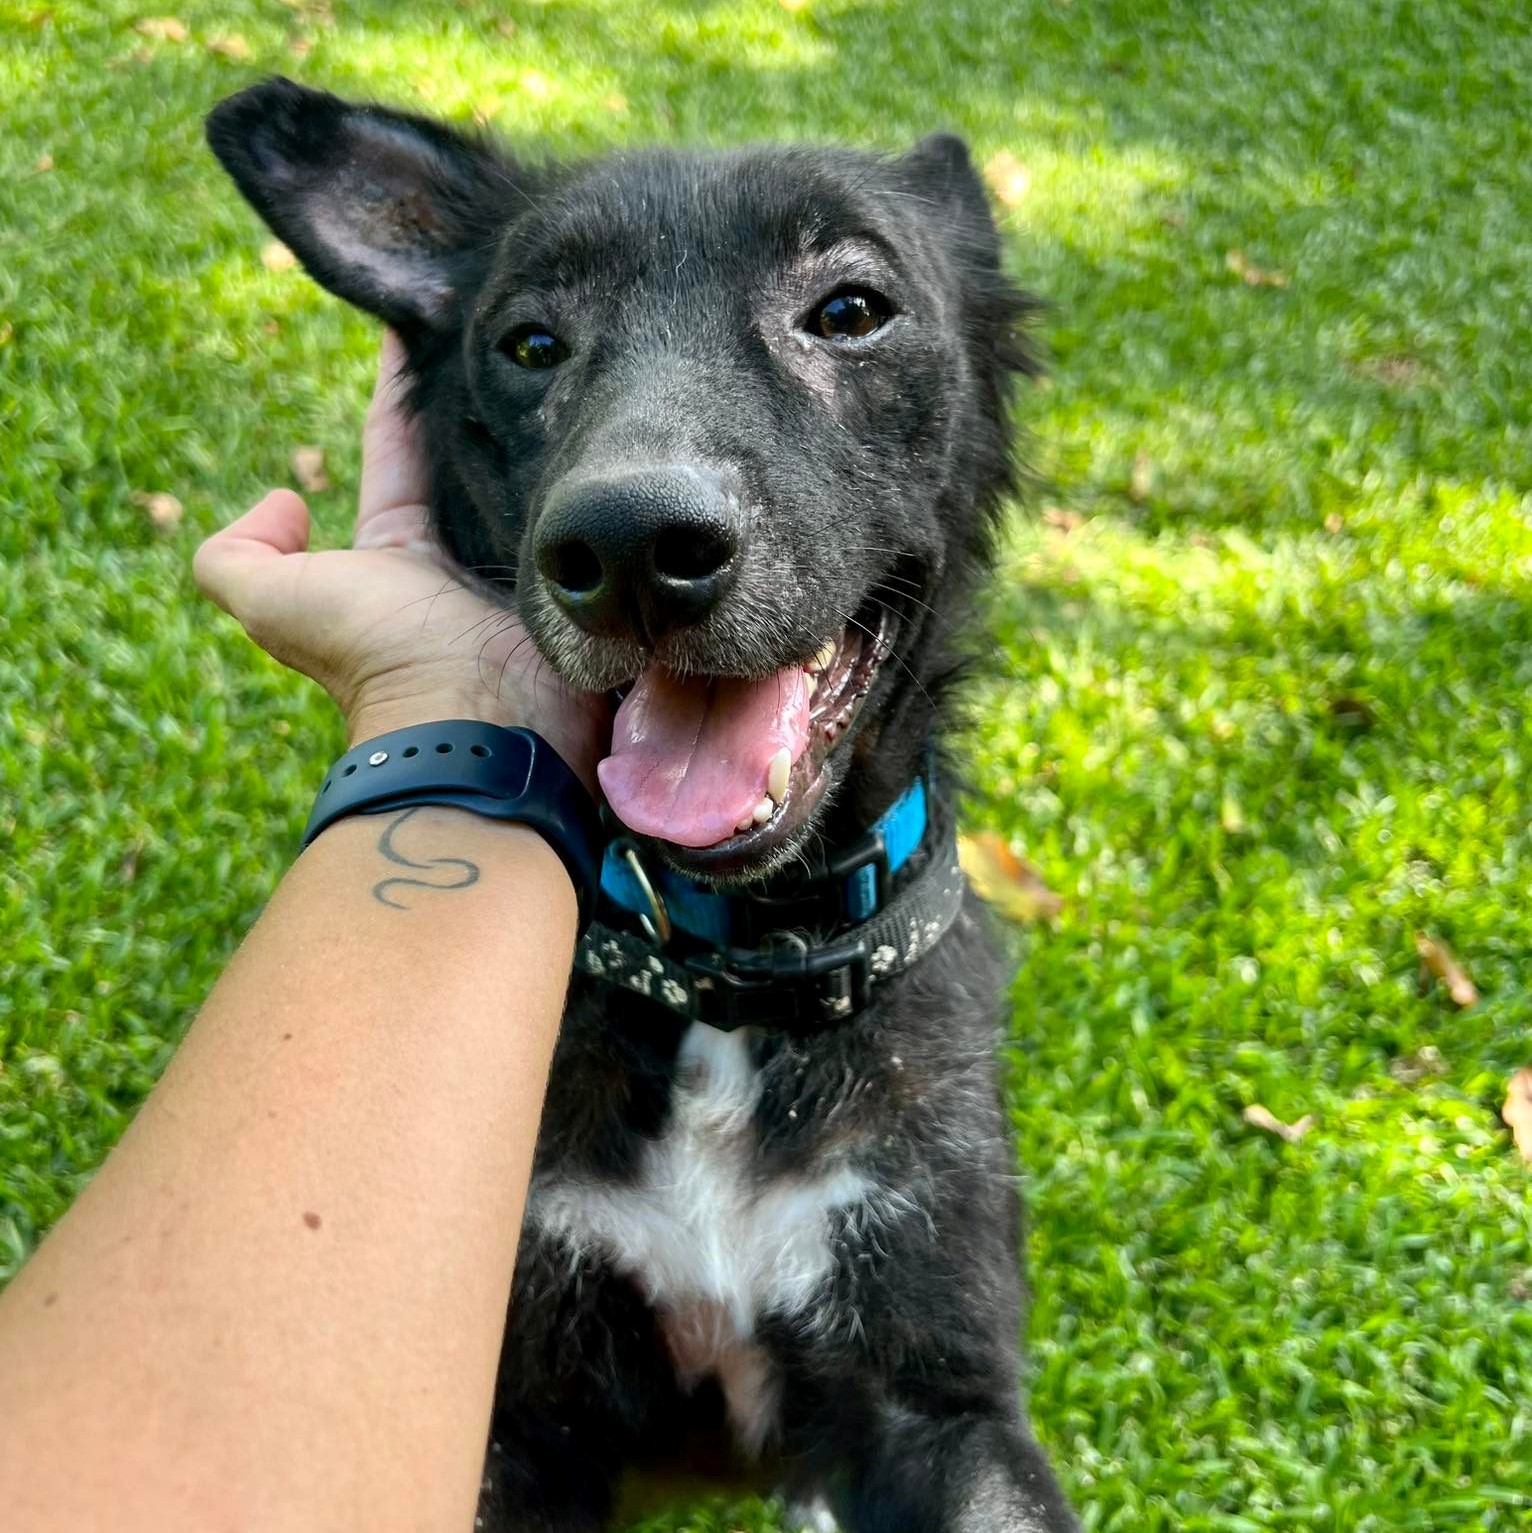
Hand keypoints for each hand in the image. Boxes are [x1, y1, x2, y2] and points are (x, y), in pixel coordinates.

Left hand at [194, 333, 606, 788]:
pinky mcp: (585, 580)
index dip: (398, 397)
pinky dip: (593, 485)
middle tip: (509, 335)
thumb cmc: (379, 657)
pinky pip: (590, 523)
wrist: (476, 724)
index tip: (417, 325)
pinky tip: (608, 429)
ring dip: (547, 439)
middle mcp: (466, 561)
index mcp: (398, 555)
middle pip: (476, 464)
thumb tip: (283, 502)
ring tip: (570, 366)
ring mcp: (534, 570)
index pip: (398, 459)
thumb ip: (235, 557)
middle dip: (486, 406)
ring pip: (537, 488)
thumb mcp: (275, 604)